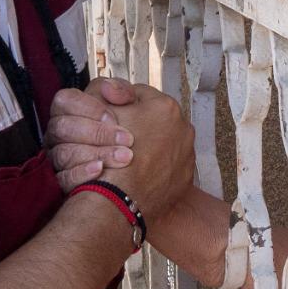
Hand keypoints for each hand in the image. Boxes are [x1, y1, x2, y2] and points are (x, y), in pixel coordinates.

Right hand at [49, 80, 138, 189]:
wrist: (138, 188)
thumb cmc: (135, 144)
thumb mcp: (136, 109)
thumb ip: (122, 92)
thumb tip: (110, 88)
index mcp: (73, 112)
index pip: (65, 100)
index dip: (89, 107)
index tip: (114, 117)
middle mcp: (62, 135)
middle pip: (63, 127)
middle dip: (97, 132)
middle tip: (127, 139)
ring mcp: (61, 158)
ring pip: (64, 153)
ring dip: (98, 152)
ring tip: (125, 157)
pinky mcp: (65, 181)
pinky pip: (64, 178)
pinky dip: (82, 172)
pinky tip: (100, 170)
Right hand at [102, 83, 195, 217]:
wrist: (119, 200)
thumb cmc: (110, 155)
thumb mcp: (101, 111)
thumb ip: (108, 92)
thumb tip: (112, 88)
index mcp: (165, 106)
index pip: (139, 95)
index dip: (121, 104)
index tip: (111, 116)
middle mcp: (183, 128)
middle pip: (155, 119)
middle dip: (139, 125)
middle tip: (119, 137)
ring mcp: (186, 155)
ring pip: (163, 143)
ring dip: (150, 146)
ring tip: (128, 157)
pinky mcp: (184, 178)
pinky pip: (169, 166)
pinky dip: (157, 167)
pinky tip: (139, 173)